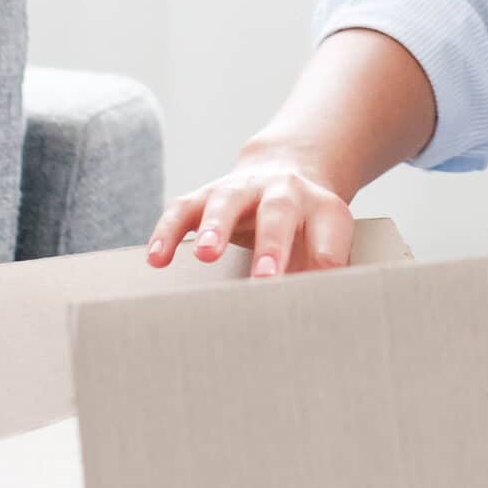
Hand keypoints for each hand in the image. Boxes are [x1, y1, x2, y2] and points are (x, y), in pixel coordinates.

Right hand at [145, 144, 356, 277]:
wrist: (285, 172)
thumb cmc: (307, 225)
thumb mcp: (329, 242)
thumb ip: (326, 273)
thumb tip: (320, 315)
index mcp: (321, 206)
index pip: (328, 232)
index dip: (324, 259)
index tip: (316, 290)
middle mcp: (282, 189)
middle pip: (278, 211)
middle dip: (270, 245)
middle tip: (264, 278)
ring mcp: (241, 188)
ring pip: (227, 201)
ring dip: (215, 228)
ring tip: (206, 255)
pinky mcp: (205, 195)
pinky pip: (183, 210)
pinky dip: (169, 233)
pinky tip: (158, 258)